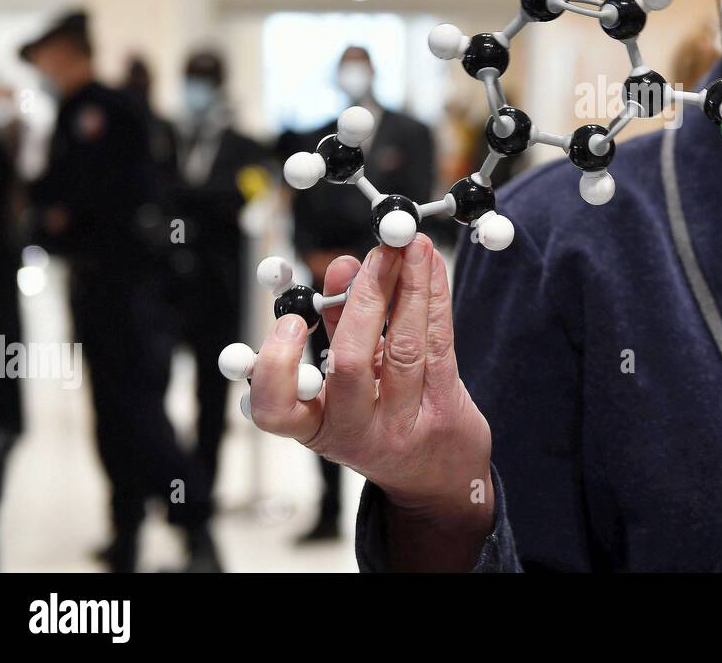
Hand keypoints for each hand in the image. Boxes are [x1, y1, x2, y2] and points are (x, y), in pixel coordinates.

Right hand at [249, 233, 493, 568]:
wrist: (436, 476)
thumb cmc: (381, 417)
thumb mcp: (346, 384)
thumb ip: (337, 324)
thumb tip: (342, 268)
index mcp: (315, 426)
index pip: (276, 409)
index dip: (277, 365)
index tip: (291, 321)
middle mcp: (355, 431)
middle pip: (351, 364)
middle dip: (365, 298)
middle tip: (377, 253)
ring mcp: (402, 425)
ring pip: (406, 348)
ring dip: (409, 287)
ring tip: (410, 246)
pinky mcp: (444, 410)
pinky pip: (440, 344)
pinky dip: (435, 297)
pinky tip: (431, 265)